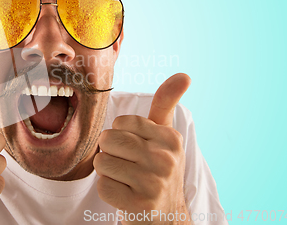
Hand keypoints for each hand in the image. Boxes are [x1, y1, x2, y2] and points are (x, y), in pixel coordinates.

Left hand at [94, 73, 191, 223]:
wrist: (166, 216)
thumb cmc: (159, 169)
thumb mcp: (165, 136)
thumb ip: (166, 103)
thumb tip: (184, 75)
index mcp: (170, 139)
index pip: (121, 122)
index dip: (119, 135)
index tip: (134, 149)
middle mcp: (166, 160)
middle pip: (108, 140)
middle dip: (110, 152)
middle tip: (127, 165)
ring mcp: (153, 184)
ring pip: (102, 161)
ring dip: (107, 171)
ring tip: (125, 179)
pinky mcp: (139, 206)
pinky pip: (102, 185)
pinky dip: (108, 190)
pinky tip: (124, 193)